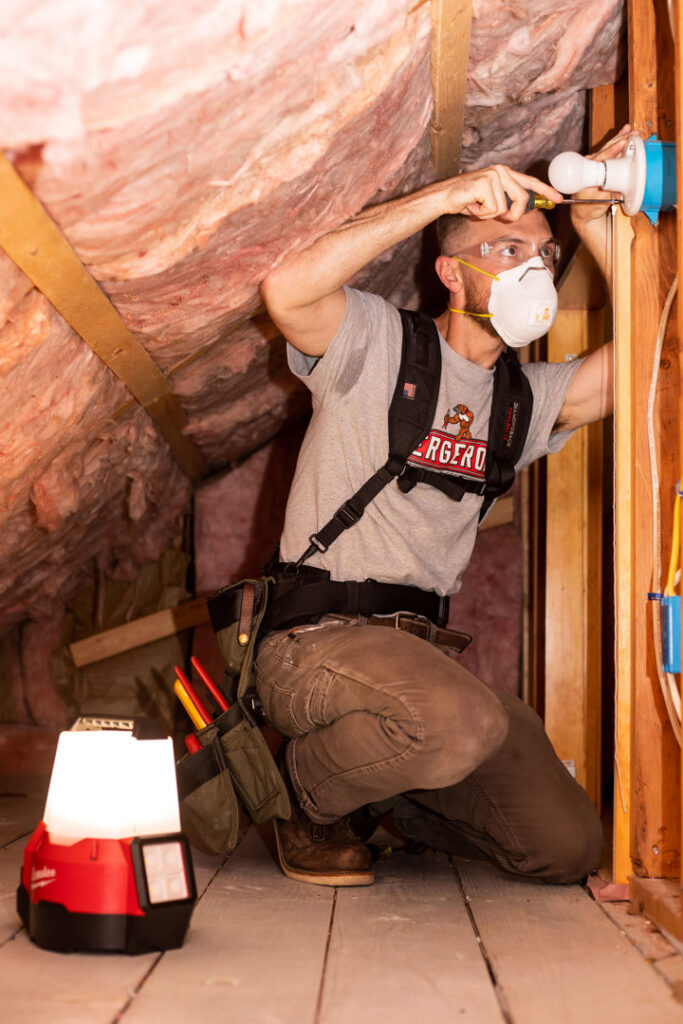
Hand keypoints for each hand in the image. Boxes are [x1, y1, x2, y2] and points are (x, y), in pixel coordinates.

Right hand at [442, 164, 561, 221]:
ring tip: (477, 206)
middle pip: (522, 199)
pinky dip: (481, 214)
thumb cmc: (466, 200)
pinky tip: (471, 205)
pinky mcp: (485, 183)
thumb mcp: (490, 201)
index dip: (545, 191)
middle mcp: (501, 171)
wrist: (443, 197)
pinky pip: (493, 209)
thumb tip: (520, 211)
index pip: (529, 182)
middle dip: (512, 215)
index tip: (558, 199)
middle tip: (497, 216)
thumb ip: (506, 202)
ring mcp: (493, 175)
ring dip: (489, 214)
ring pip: (505, 207)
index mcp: (504, 173)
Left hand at [570, 123, 635, 227]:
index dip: (611, 151)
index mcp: (586, 172)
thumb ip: (608, 194)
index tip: (621, 144)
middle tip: (632, 133)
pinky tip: (627, 133)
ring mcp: (596, 163)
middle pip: (606, 149)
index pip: (600, 158)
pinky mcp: (602, 164)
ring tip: (632, 130)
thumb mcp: (598, 202)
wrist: (585, 212)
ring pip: (609, 148)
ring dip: (622, 138)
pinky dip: (620, 142)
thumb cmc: (588, 207)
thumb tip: (619, 186)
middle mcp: (590, 164)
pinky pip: (612, 152)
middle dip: (620, 140)